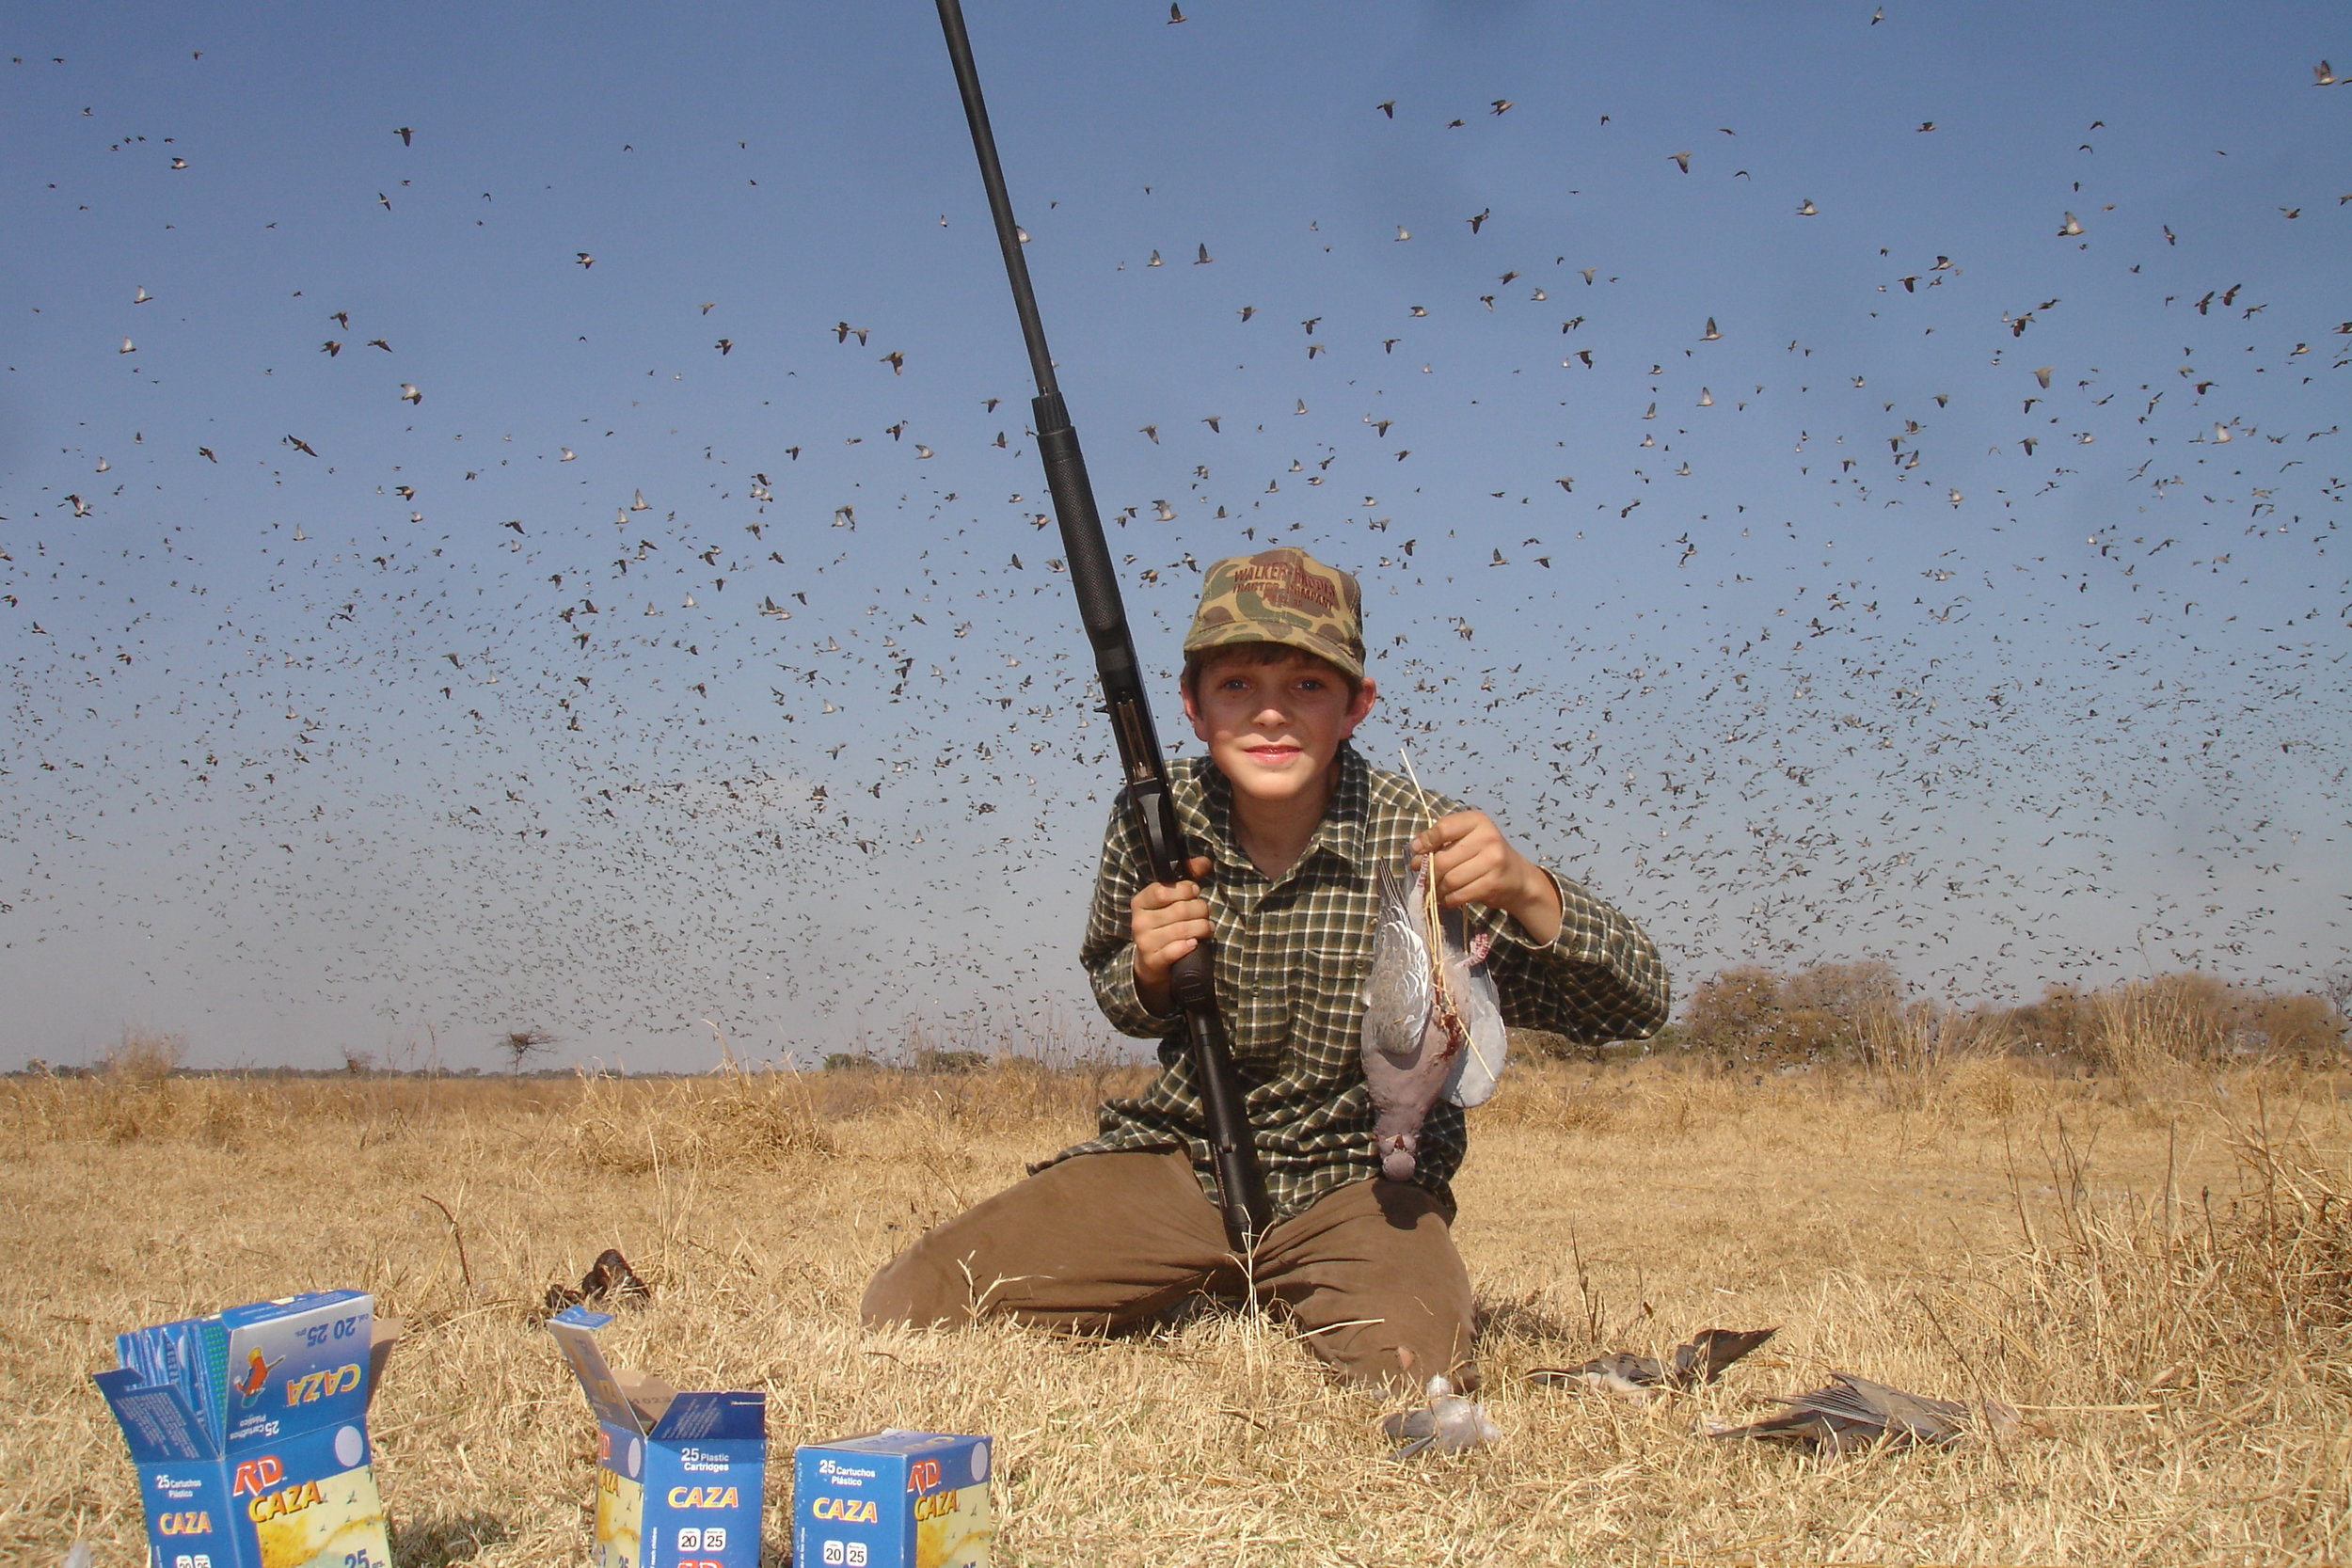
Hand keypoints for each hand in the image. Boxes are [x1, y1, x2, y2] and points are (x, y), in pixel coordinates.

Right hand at [1130, 855, 1213, 1014]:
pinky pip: (1175, 950)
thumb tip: (1205, 861)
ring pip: (1182, 930)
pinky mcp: (1152, 961)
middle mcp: (1139, 921)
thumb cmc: (1165, 926)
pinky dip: (1188, 946)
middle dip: (1200, 910)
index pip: (1161, 891)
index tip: (1195, 892)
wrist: (1151, 963)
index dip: (1184, 890)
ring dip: (1202, 928)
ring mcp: (1144, 942)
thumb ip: (1188, 877)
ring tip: (1206, 928)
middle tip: (1205, 914)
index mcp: (1141, 902)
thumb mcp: (1172, 901)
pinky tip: (1194, 943)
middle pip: (1179, 910)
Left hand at [1412, 810, 1562, 944]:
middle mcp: (1487, 837)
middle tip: (1424, 879)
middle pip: (1443, 859)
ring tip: (1436, 890)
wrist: (1516, 876)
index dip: (1426, 842)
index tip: (1417, 852)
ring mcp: (1493, 860)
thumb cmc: (1484, 854)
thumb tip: (1415, 851)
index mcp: (1476, 820)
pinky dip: (1448, 899)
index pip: (1443, 829)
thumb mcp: (1466, 838)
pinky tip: (1448, 898)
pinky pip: (1460, 894)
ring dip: (1437, 889)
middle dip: (1428, 873)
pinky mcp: (1493, 883)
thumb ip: (1441, 840)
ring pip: (1450, 879)